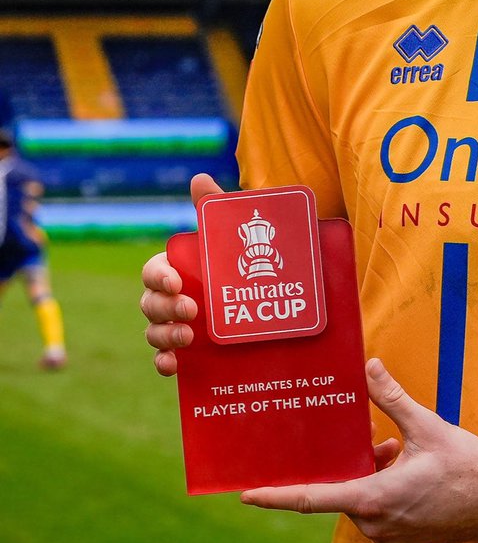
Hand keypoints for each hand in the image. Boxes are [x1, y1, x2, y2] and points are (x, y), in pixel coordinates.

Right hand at [139, 173, 223, 375]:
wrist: (263, 293)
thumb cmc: (238, 258)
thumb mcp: (230, 234)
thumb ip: (214, 207)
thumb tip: (199, 177)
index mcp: (175, 269)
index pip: (153, 272)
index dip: (160, 278)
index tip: (178, 282)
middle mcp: (169, 298)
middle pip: (150, 304)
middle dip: (165, 308)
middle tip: (192, 310)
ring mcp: (175, 324)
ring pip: (154, 331)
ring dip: (165, 335)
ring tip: (188, 337)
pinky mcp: (186, 349)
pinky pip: (164, 358)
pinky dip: (163, 362)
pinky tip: (175, 365)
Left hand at [242, 359, 477, 542]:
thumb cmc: (466, 466)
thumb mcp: (427, 426)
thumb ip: (391, 399)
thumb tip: (368, 366)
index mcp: (373, 499)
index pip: (313, 499)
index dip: (277, 495)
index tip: (247, 494)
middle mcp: (375, 525)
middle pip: (345, 490)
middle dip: (356, 463)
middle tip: (382, 440)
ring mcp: (389, 538)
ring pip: (363, 500)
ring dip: (374, 474)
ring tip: (401, 451)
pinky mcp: (403, 541)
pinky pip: (380, 512)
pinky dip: (386, 490)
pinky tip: (411, 469)